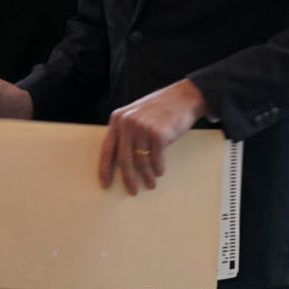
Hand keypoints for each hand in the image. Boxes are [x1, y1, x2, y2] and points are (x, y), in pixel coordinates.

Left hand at [97, 79, 209, 195]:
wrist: (184, 97)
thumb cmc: (161, 108)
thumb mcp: (136, 114)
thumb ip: (126, 131)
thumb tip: (120, 162)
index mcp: (118, 118)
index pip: (107, 148)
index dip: (105, 169)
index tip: (105, 184)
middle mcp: (127, 122)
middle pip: (123, 159)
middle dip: (128, 178)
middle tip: (132, 191)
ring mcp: (142, 128)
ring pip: (140, 162)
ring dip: (146, 176)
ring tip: (150, 183)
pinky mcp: (157, 134)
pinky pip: (156, 159)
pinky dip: (158, 168)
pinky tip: (160, 171)